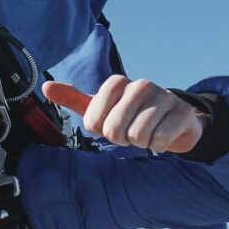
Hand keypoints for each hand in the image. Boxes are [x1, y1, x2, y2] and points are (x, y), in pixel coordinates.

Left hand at [42, 76, 205, 153]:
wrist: (173, 121)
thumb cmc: (132, 115)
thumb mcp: (102, 108)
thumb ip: (74, 99)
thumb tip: (46, 86)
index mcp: (118, 82)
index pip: (94, 118)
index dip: (101, 129)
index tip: (111, 124)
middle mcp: (141, 85)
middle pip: (115, 129)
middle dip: (121, 138)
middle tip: (130, 132)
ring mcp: (164, 96)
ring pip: (138, 136)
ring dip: (141, 143)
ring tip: (146, 133)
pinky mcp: (182, 113)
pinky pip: (160, 140)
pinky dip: (159, 145)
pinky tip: (162, 135)